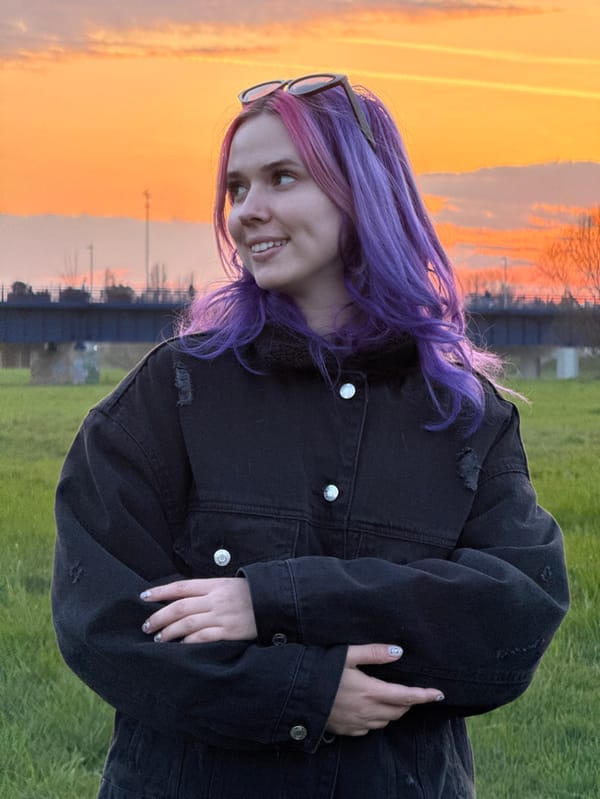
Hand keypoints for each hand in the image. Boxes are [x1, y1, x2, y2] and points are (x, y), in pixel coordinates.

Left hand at [140, 578, 257, 642]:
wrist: (275, 602)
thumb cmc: (250, 593)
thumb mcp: (227, 584)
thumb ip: (207, 590)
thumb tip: (182, 598)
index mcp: (214, 584)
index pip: (181, 587)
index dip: (160, 591)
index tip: (144, 597)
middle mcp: (215, 599)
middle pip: (180, 607)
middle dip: (159, 617)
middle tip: (146, 626)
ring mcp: (221, 616)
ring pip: (187, 624)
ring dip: (169, 631)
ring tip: (159, 638)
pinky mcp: (229, 632)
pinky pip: (203, 638)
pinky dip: (188, 642)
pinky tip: (179, 646)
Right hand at [326, 644, 443, 736]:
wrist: (294, 693)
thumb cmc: (320, 670)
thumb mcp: (346, 654)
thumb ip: (374, 653)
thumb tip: (399, 652)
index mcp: (370, 691)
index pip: (406, 696)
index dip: (424, 695)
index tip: (439, 694)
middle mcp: (367, 712)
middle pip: (398, 711)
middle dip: (408, 702)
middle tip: (411, 690)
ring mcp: (356, 724)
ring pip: (385, 721)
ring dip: (393, 711)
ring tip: (391, 697)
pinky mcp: (346, 731)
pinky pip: (369, 728)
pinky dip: (376, 719)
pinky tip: (369, 707)